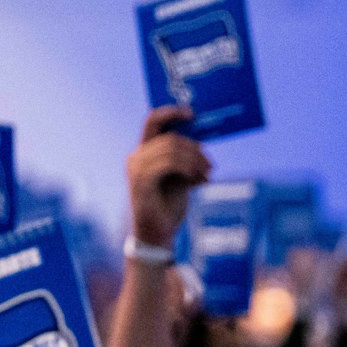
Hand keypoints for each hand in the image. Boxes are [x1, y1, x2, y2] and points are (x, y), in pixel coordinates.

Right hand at [127, 107, 209, 247]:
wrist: (157, 235)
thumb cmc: (168, 206)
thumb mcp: (179, 177)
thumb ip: (184, 159)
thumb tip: (201, 145)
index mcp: (143, 153)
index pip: (153, 121)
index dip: (171, 112)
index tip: (192, 113)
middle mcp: (136, 157)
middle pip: (170, 138)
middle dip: (195, 149)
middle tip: (210, 166)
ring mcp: (136, 168)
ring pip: (171, 149)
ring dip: (195, 160)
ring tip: (207, 175)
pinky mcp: (141, 181)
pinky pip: (169, 163)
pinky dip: (188, 168)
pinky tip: (198, 181)